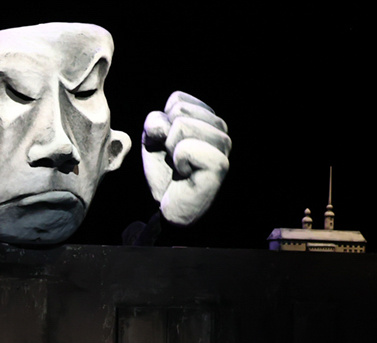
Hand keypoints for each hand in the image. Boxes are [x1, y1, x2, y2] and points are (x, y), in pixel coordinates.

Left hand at [141, 91, 230, 225]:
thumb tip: (165, 124)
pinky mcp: (220, 164)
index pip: (177, 100)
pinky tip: (186, 175)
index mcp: (208, 119)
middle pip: (179, 110)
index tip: (169, 147)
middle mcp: (220, 130)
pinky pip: (185, 148)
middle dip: (166, 136)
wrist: (172, 208)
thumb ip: (156, 121)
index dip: (162, 125)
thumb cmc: (166, 174)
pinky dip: (178, 162)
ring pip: (182, 125)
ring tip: (180, 167)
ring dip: (171, 150)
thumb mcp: (153, 140)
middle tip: (174, 159)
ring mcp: (223, 146)